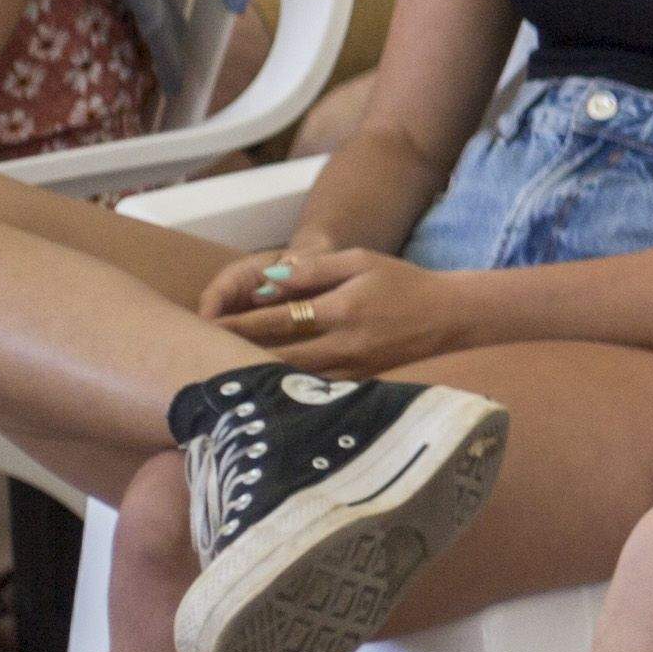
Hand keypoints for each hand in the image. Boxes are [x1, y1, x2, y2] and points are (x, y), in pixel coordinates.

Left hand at [199, 242, 469, 376]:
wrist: (452, 316)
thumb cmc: (404, 282)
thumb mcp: (361, 261)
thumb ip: (315, 269)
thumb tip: (269, 278)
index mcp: (343, 310)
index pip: (278, 320)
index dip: (239, 324)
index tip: (206, 326)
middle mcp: (345, 345)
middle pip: (277, 357)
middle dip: (238, 356)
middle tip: (200, 358)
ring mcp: (353, 369)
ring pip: (293, 380)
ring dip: (257, 377)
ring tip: (223, 376)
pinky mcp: (359, 383)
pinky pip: (314, 389)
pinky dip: (285, 389)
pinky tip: (262, 389)